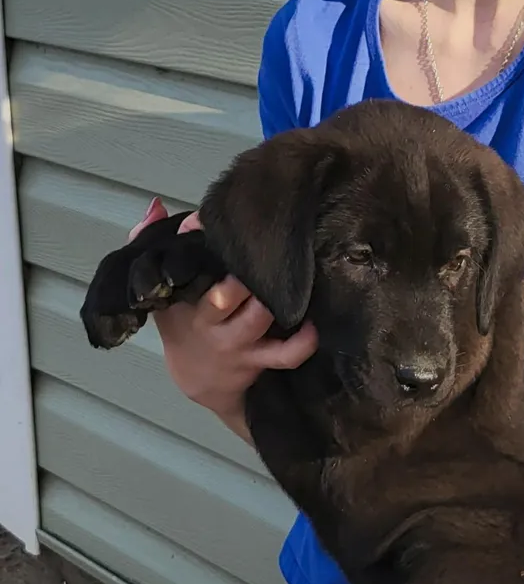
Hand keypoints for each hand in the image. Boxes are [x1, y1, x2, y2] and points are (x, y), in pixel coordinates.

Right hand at [128, 198, 318, 438]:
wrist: (197, 379)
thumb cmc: (184, 324)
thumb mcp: (162, 291)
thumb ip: (152, 243)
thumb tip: (156, 205)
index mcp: (184, 301)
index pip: (184, 270)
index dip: (196, 242)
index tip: (200, 222)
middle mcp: (210, 323)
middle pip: (222, 299)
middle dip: (238, 279)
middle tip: (254, 255)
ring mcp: (237, 342)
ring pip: (258, 319)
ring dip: (272, 299)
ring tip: (285, 278)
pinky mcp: (260, 359)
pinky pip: (287, 354)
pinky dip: (304, 341)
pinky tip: (312, 321)